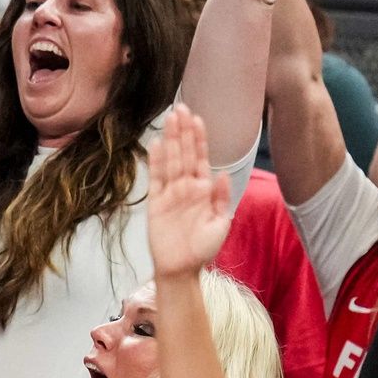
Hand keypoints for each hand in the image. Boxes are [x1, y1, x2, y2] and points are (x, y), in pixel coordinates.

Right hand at [147, 104, 230, 277]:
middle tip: (180, 108)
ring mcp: (169, 193)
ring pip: (170, 161)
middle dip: (183, 131)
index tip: (197, 118)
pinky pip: (155, 179)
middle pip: (183, 153)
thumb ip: (221, 199)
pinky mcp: (155, 203)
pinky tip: (155, 145)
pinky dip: (155, 163)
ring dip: (169, 140)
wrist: (182, 269)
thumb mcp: (221, 223)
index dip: (199, 138)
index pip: (200, 158)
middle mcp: (185, 186)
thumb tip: (222, 174)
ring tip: (169, 119)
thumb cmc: (203, 248)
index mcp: (203, 189)